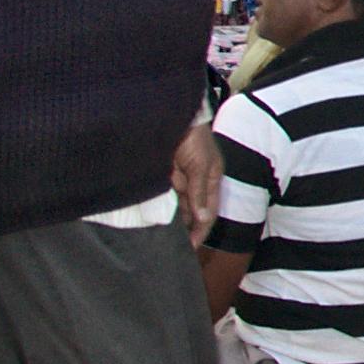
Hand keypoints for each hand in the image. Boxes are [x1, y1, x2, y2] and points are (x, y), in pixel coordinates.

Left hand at [172, 108, 222, 247]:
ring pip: (175, 206)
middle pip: (191, 212)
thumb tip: (203, 218)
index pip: (208, 212)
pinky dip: (158, 207)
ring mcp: (178, 179)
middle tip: (173, 248)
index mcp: (211, 180)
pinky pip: (161, 196)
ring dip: (170, 220)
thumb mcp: (201, 165)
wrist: (172, 115)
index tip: (190, 248)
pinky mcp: (162, 176)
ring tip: (161, 239)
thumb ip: (200, 192)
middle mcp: (195, 182)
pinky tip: (152, 220)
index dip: (201, 230)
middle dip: (185, 228)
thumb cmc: (194, 137)